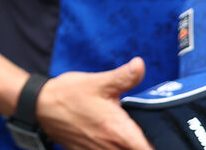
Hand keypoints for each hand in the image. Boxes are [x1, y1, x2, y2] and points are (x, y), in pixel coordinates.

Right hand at [32, 59, 152, 149]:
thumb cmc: (68, 94)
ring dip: (128, 146)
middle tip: (150, 133)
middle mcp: (111, 148)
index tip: (166, 140)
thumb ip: (124, 76)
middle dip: (146, 144)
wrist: (39, 105)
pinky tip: (112, 138)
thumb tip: (140, 65)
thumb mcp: (98, 82)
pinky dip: (113, 148)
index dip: (160, 146)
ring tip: (130, 135)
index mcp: (119, 132)